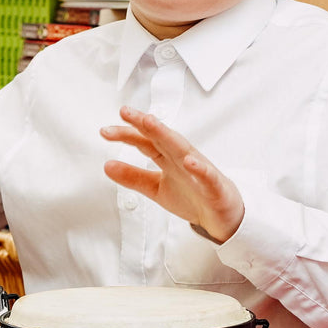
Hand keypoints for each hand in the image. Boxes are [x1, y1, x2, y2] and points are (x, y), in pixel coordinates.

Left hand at [100, 106, 243, 242]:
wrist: (222, 216)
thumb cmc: (191, 196)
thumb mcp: (155, 188)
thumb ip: (133, 177)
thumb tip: (106, 166)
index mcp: (167, 158)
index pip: (145, 142)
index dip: (126, 135)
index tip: (105, 131)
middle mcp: (182, 158)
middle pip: (161, 138)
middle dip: (144, 124)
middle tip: (125, 112)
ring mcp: (199, 170)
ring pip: (182, 149)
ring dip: (167, 135)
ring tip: (150, 123)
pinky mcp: (214, 186)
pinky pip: (207, 175)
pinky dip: (199, 168)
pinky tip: (189, 161)